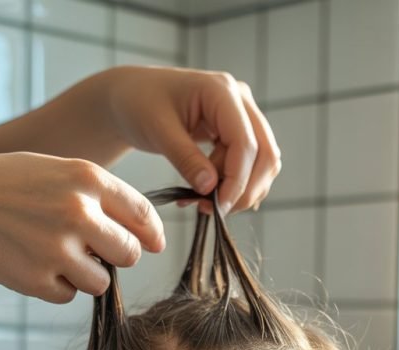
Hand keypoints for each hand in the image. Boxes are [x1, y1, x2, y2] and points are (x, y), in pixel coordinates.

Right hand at [0, 151, 164, 301]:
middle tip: (92, 249)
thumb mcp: (56, 171)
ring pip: (101, 282)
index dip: (150, 234)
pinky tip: (33, 263)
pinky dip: (56, 286)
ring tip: (54, 253)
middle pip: (129, 255)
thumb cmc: (7, 185)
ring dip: (85, 274)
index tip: (152, 244)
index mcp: (86, 178)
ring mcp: (57, 249)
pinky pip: (68, 296)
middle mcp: (77, 212)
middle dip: (117, 256)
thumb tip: (146, 238)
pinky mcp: (37, 280)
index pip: (141, 215)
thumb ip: (100, 198)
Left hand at [106, 66, 280, 214]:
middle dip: (245, 190)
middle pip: (266, 154)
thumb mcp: (158, 131)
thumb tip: (210, 189)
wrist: (133, 96)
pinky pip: (251, 165)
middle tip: (213, 210)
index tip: (217, 208)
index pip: (246, 144)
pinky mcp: (239, 131)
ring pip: (263, 163)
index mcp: (221, 91)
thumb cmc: (140, 104)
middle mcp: (240, 100)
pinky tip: (207, 193)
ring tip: (203, 200)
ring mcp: (243, 115)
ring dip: (241, 190)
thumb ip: (185, 159)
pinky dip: (235, 185)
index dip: (237, 181)